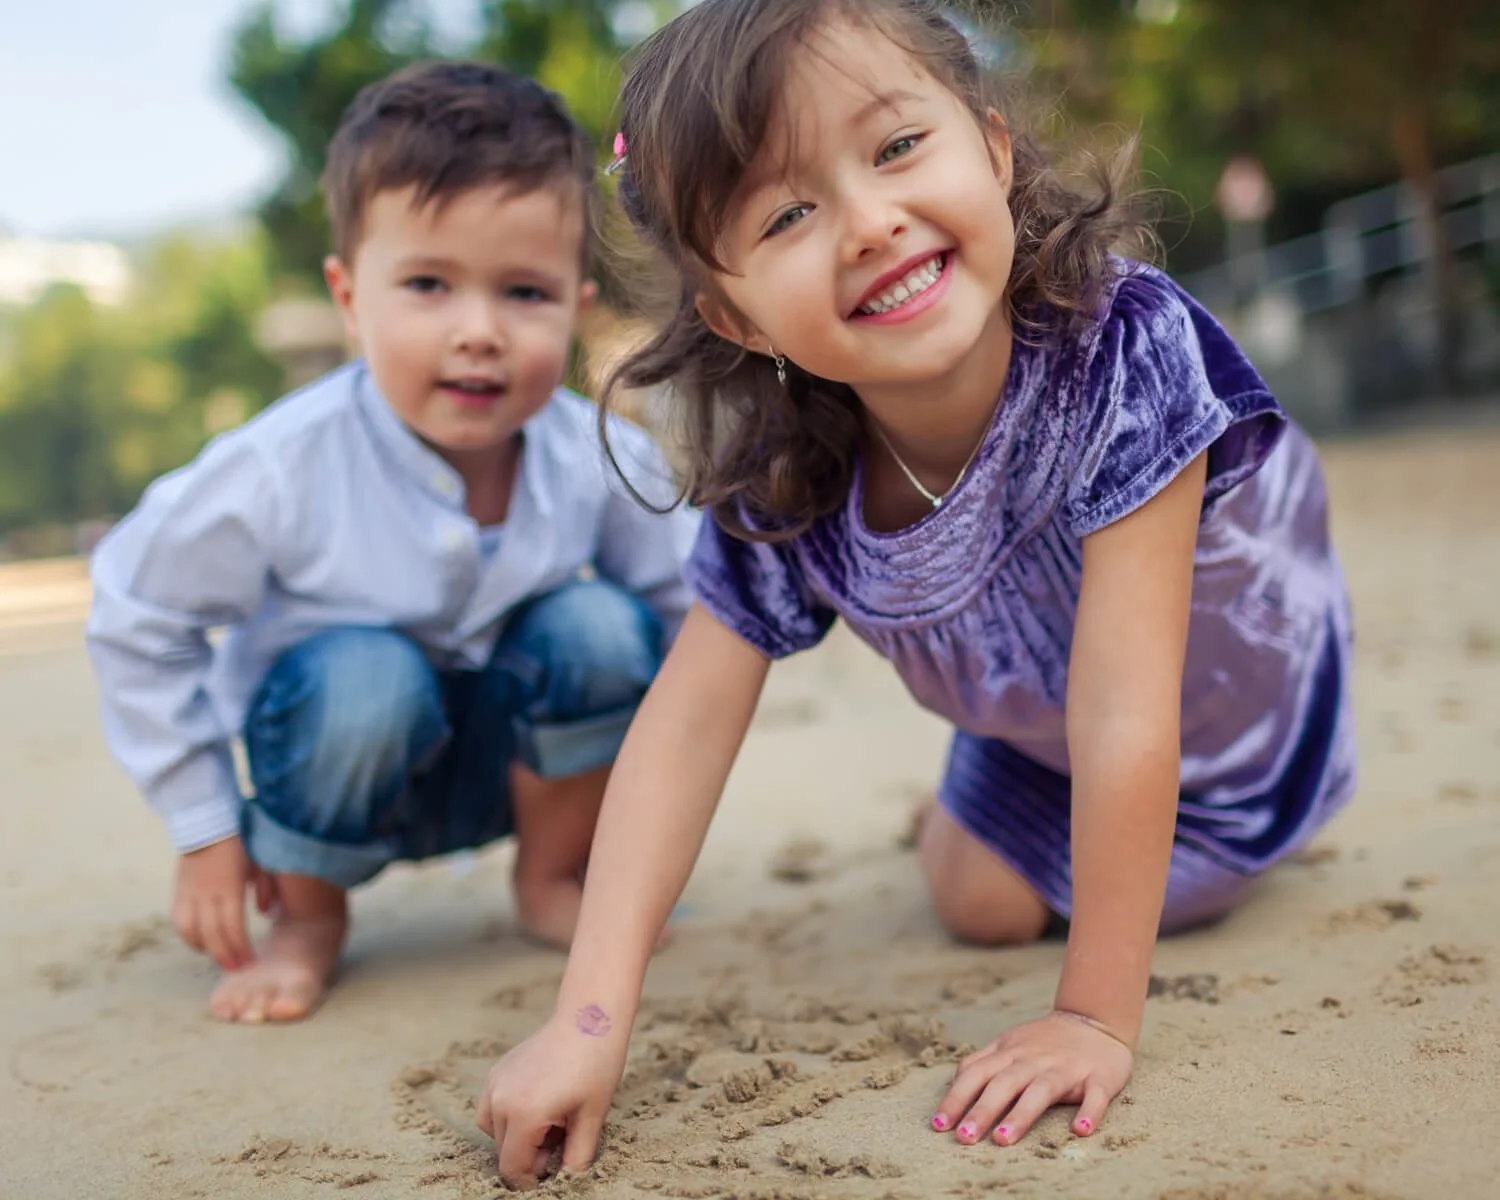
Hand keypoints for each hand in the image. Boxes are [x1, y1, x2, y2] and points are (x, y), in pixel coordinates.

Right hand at [171, 835, 278, 970]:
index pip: (232, 928)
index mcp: (229, 888)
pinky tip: (199, 942)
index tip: (249, 961)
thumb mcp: (260, 860)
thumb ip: (264, 887)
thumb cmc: (240, 840)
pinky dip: (187, 935)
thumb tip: (265, 912)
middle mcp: (206, 894)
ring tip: (219, 956)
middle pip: (211, 935)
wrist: (206, 821)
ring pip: (190, 931)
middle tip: (236, 968)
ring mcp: (189, 893)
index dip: (240, 948)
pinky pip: (178, 920)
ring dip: (204, 948)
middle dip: (224, 955)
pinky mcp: (178, 890)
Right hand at [478, 1007, 629, 1189]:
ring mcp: (495, 1083)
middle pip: (503, 1151)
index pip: (513, 1167)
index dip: (531, 1180)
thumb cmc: (596, 1065)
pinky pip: (492, 1108)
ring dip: (517, 1137)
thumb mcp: (593, 1117)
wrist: (589, 1016)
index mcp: (524, 1114)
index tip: (553, 1172)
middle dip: (529, 1157)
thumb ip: (576, 1156)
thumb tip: (568, 1179)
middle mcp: (501, 1099)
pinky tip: (539, 1104)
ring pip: (494, 1131)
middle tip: (562, 1137)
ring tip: (552, 1120)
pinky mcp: (497, 1071)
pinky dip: (509, 1117)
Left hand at [933, 1010, 1132, 1146]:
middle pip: (1004, 1083)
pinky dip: (1089, 1112)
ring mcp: (1067, 1068)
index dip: (956, 1098)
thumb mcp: (1007, 1045)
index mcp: (1010, 1053)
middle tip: (964, 1138)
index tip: (939, 1125)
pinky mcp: (1098, 1077)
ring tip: (1003, 1139)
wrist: (1094, 1021)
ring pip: (1042, 1090)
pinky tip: (1080, 1130)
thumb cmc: (1044, 1041)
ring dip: (1021, 1114)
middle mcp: (1034, 1060)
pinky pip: (1094, 1095)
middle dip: (982, 1110)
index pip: (976, 1073)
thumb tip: (952, 1086)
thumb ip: (981, 1063)